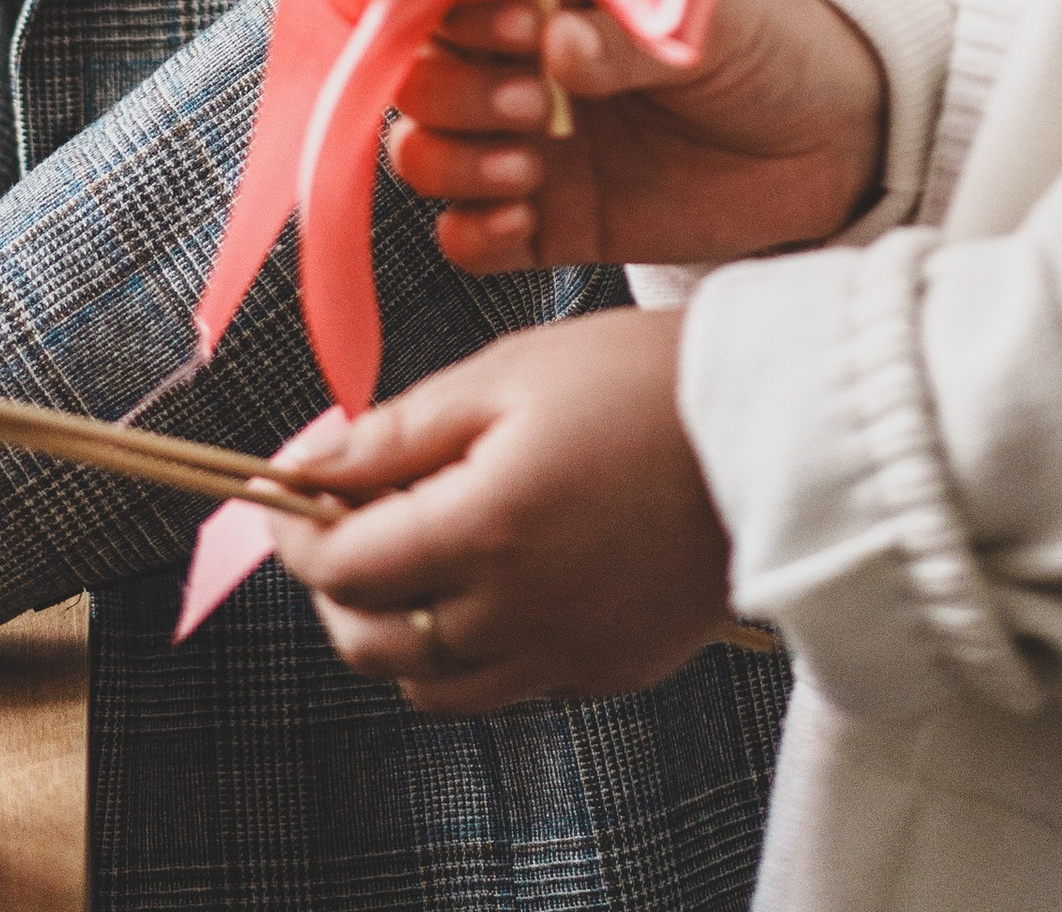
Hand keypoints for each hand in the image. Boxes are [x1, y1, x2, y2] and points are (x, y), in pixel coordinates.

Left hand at [267, 307, 727, 711]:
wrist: (777, 427)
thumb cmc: (642, 379)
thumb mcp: (507, 374)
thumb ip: (396, 431)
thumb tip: (307, 465)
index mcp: (484, 530)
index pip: (342, 565)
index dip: (295, 530)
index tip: (283, 495)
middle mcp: (516, 614)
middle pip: (372, 644)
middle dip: (334, 588)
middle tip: (341, 523)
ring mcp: (565, 655)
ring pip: (431, 685)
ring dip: (396, 630)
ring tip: (414, 553)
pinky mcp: (609, 671)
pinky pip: (507, 687)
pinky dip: (472, 651)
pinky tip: (494, 579)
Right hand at [389, 0, 883, 274]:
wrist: (838, 139)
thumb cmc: (773, 44)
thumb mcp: (709, 19)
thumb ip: (627, 36)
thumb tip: (555, 44)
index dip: (466, 15)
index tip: (527, 31)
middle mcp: (524, 63)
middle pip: (422, 77)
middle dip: (456, 93)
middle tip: (536, 105)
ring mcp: (532, 144)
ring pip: (427, 153)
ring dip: (452, 162)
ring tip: (530, 168)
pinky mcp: (553, 222)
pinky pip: (470, 236)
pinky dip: (473, 233)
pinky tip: (525, 218)